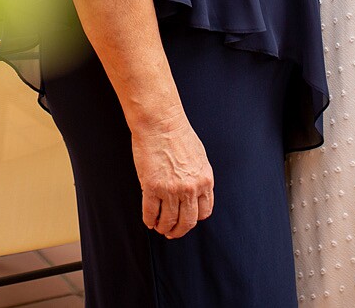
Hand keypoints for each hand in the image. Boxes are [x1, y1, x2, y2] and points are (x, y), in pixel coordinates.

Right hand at [131, 115, 214, 238]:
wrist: (160, 122)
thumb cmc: (178, 134)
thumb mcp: (199, 157)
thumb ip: (199, 177)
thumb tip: (195, 192)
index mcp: (205, 180)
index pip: (204, 212)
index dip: (194, 219)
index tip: (187, 220)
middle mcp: (190, 188)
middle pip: (187, 221)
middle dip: (179, 231)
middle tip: (172, 232)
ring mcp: (171, 190)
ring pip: (169, 221)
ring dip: (163, 228)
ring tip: (159, 227)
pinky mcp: (152, 187)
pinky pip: (150, 212)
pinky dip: (149, 220)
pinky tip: (149, 220)